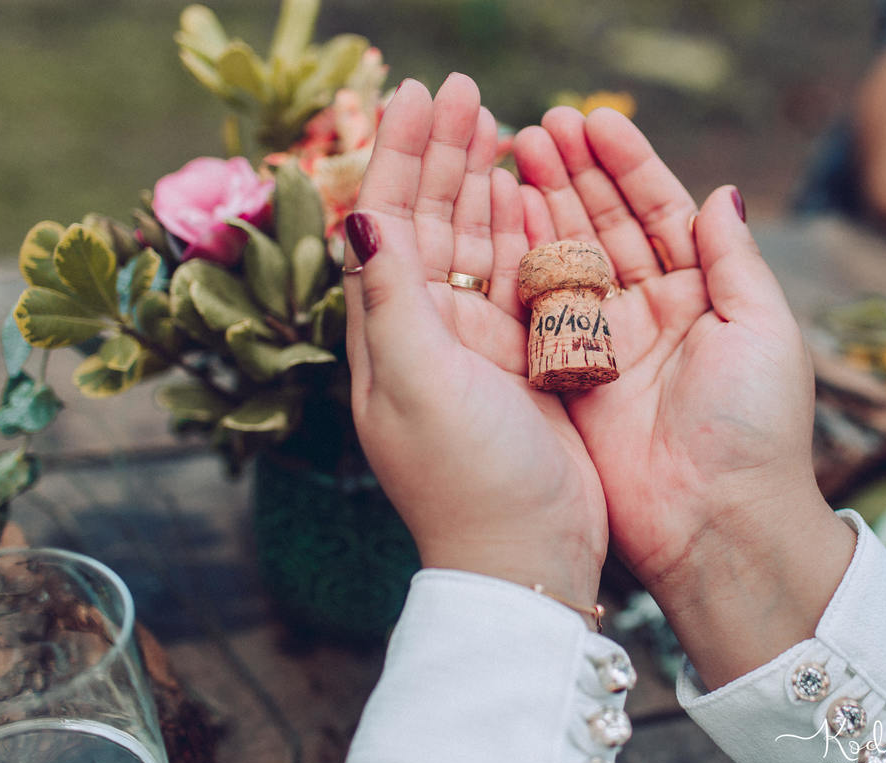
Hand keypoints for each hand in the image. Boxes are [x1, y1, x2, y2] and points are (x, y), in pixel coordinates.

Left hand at [342, 76, 606, 608]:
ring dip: (478, 181)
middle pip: (428, 220)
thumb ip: (390, 295)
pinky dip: (518, 231)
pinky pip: (515, 278)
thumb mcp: (420, 382)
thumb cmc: (468, 477)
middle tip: (459, 87)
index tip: (413, 91)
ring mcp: (473, 344)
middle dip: (440, 152)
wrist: (528, 553)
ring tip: (491, 122)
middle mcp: (424, 331)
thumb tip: (357, 209)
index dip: (396, 153)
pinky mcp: (520, 359)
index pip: (385, 221)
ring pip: (472, 242)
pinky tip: (522, 192)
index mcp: (388, 332)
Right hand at [514, 107, 854, 684]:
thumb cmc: (756, 428)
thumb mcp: (763, 329)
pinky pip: (546, 312)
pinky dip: (527, 264)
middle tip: (539, 126)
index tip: (594, 120)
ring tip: (515, 153)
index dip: (629, 164)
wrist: (717, 523)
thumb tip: (721, 191)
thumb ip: (735, 258)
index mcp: (709, 296)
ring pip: (572, 259)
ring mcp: (609, 345)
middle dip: (577, 174)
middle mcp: (656, 314)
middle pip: (610, 227)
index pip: (663, 213)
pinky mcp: (572, 380)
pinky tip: (507, 217)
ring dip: (546, 205)